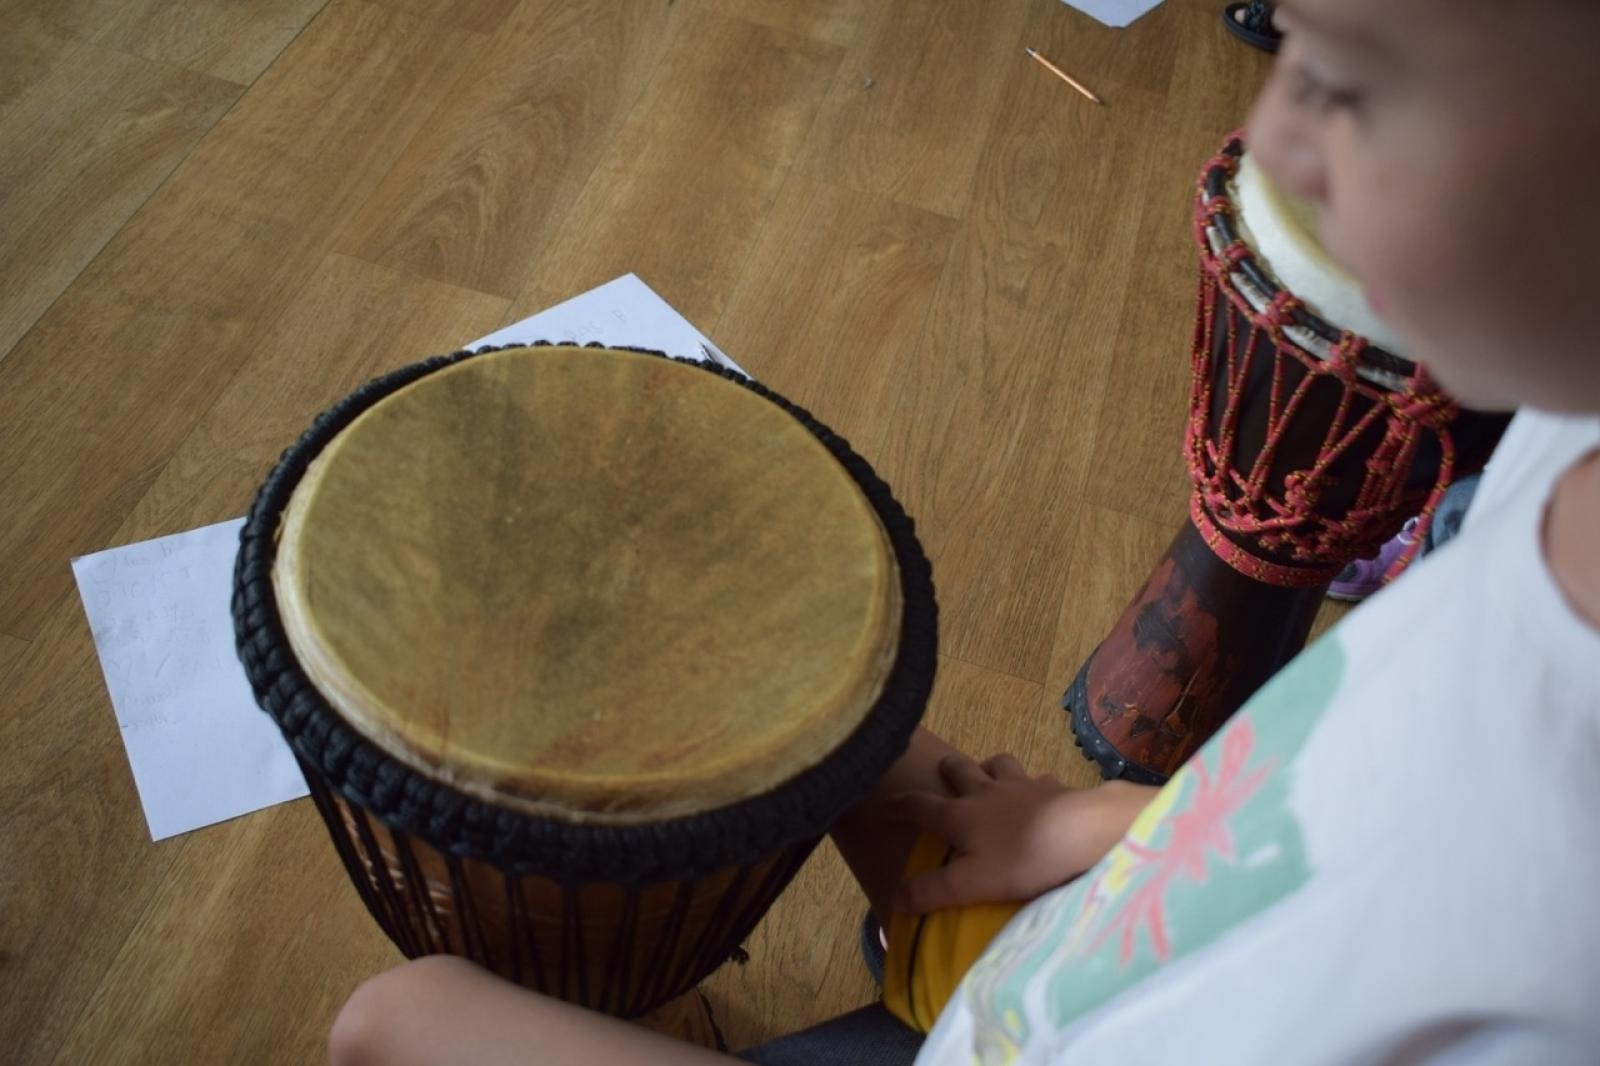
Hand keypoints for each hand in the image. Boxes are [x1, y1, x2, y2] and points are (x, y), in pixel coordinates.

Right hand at [883, 753, 1155, 914]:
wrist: (1082, 832)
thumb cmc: (1021, 859)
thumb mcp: (969, 884)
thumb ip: (930, 892)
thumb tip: (892, 900)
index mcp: (960, 816)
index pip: (919, 806)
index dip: (898, 807)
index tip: (882, 806)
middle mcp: (986, 792)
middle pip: (959, 770)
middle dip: (947, 770)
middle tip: (942, 772)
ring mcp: (1022, 785)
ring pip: (998, 763)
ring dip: (989, 767)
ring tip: (989, 776)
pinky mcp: (1055, 788)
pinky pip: (1039, 778)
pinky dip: (1034, 784)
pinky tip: (1040, 794)